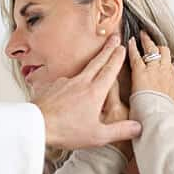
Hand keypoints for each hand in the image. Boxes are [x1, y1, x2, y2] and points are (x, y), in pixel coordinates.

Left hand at [33, 35, 141, 149]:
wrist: (35, 125)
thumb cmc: (64, 130)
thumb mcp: (98, 135)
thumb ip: (120, 130)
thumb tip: (138, 127)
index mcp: (94, 92)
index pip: (110, 70)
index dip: (117, 58)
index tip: (122, 47)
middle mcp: (79, 83)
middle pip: (97, 62)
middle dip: (107, 49)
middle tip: (113, 38)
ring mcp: (63, 83)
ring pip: (81, 71)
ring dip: (90, 64)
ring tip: (95, 64)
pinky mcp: (51, 86)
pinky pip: (65, 81)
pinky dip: (71, 81)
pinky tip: (70, 87)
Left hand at [128, 31, 173, 111]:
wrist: (159, 115)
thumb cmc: (167, 110)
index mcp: (172, 76)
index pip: (167, 61)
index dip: (162, 55)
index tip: (159, 51)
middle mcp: (164, 70)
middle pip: (161, 52)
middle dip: (155, 44)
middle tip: (149, 37)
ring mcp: (152, 69)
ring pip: (150, 50)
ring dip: (145, 41)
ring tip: (141, 34)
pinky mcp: (140, 72)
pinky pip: (136, 56)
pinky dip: (133, 47)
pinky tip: (130, 42)